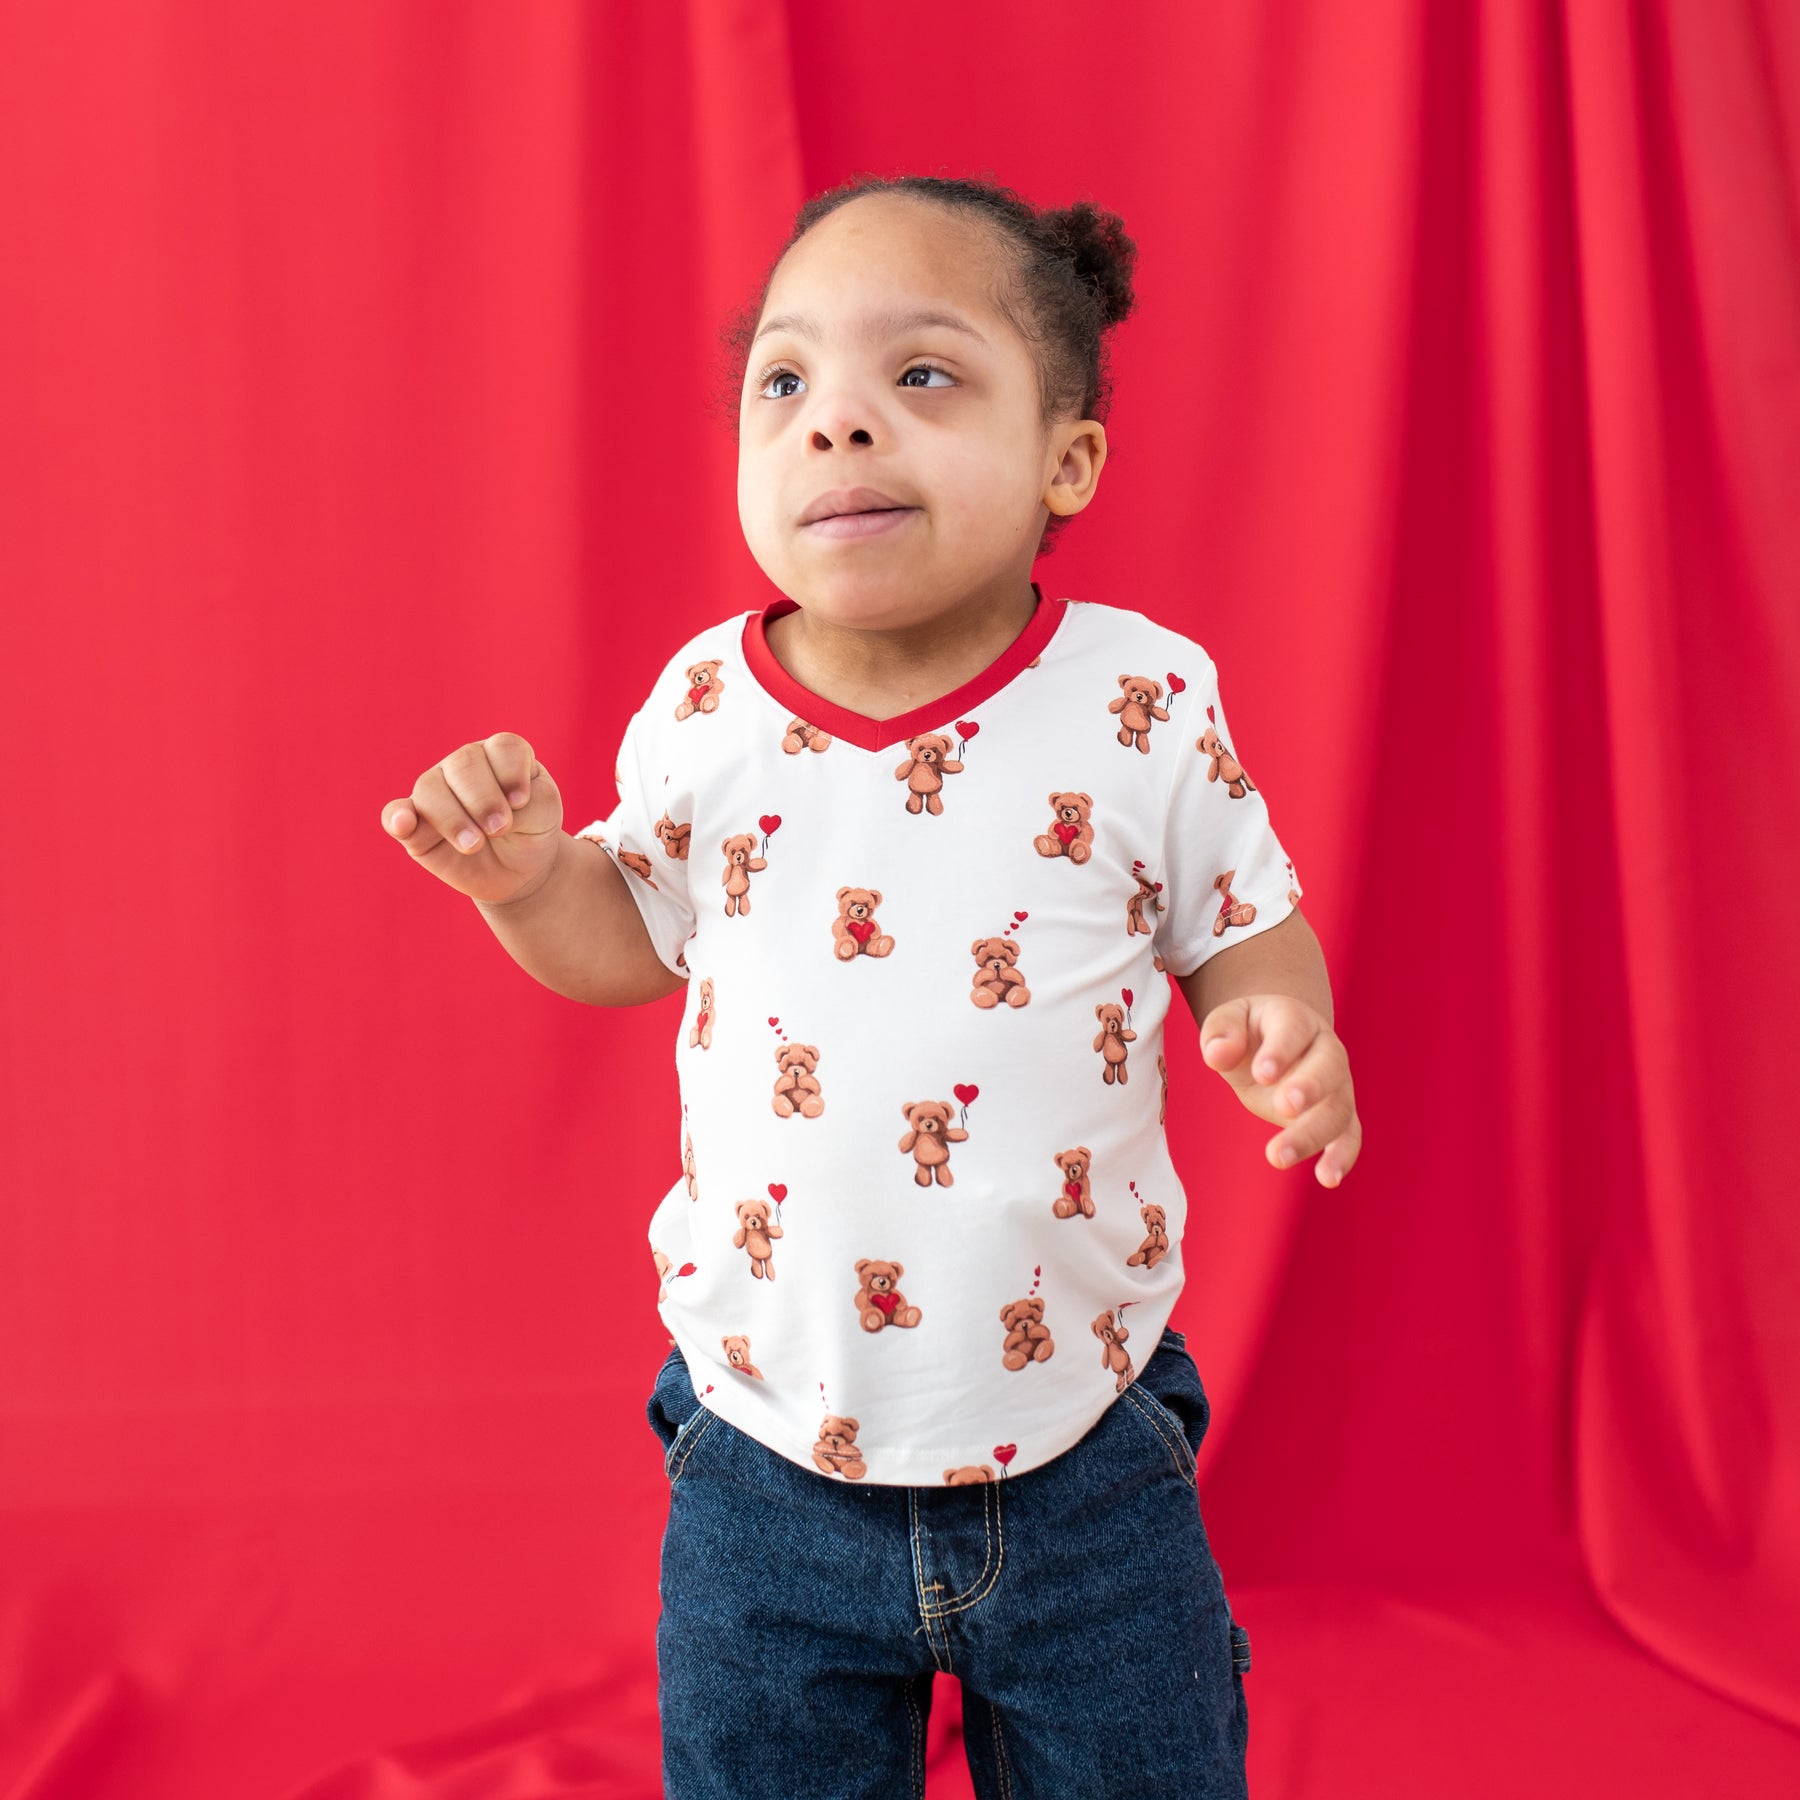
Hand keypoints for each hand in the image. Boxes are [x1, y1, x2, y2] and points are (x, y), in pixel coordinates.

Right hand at [381, 732, 565, 904]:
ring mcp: (436, 791)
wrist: (519, 870)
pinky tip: (404, 825)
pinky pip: (395, 814)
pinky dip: (397, 818)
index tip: (521, 802)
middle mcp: (465, 765)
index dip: (511, 773)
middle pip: (464, 764)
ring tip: (475, 844)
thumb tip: (486, 818)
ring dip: (452, 817)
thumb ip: (528, 806)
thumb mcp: (545, 815)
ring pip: (430, 788)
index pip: (502, 748)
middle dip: (483, 799)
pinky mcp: (415, 825)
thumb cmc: (532, 831)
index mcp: (500, 755)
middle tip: (500, 829)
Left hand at [1199, 995, 1359, 1186]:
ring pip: (1336, 1109)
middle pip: (1328, 1068)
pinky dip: (1342, 1156)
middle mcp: (1326, 1050)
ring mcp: (1337, 1085)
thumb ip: (1221, 1032)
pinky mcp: (1339, 1115)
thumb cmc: (1248, 1032)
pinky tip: (1328, 1178)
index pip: (1293, 1030)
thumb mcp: (1228, 1022)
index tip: (1263, 1073)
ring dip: (1312, 1134)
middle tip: (1284, 1107)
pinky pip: (1348, 1135)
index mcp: (1296, 1019)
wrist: (1276, 1044)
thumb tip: (1217, 1055)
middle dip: (1309, 1087)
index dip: (1281, 1050)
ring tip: (1278, 1156)